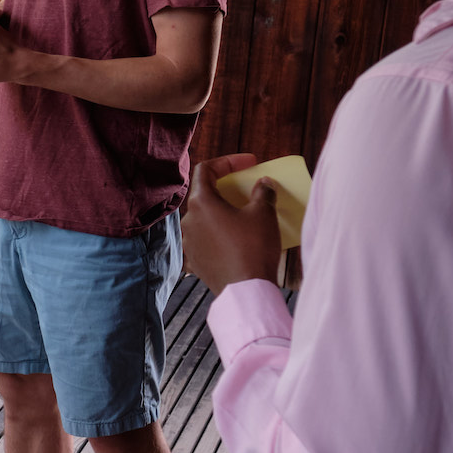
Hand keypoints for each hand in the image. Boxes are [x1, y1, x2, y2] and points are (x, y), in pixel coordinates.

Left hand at [183, 154, 286, 291]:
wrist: (246, 291)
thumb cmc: (253, 247)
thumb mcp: (263, 213)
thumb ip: (262, 192)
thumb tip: (263, 184)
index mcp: (201, 203)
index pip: (206, 170)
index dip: (228, 161)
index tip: (250, 162)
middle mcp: (188, 221)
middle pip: (205, 194)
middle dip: (227, 188)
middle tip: (249, 189)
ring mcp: (189, 242)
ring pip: (205, 218)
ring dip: (224, 212)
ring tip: (245, 214)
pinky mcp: (196, 260)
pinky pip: (207, 239)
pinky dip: (221, 232)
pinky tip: (238, 238)